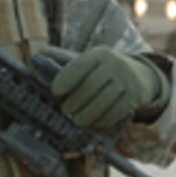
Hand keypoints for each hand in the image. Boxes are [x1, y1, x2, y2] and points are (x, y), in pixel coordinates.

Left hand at [50, 46, 166, 131]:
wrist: (138, 74)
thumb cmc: (100, 70)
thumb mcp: (86, 60)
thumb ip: (61, 59)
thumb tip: (37, 56)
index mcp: (99, 54)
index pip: (80, 66)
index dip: (65, 80)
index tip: (55, 91)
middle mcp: (115, 64)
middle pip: (89, 87)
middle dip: (74, 102)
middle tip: (65, 111)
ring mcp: (127, 80)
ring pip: (102, 103)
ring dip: (85, 115)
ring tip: (76, 120)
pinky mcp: (134, 96)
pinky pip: (114, 113)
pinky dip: (100, 120)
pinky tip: (92, 122)